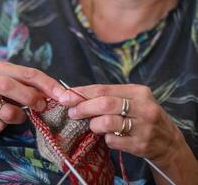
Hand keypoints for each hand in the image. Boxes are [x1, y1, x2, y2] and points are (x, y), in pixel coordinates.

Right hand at [0, 62, 64, 137]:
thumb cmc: (4, 96)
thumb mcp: (19, 87)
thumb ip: (35, 88)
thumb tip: (60, 95)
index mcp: (0, 68)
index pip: (28, 73)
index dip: (48, 84)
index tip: (63, 96)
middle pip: (9, 85)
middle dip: (30, 97)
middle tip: (42, 106)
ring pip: (5, 110)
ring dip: (19, 116)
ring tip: (20, 116)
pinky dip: (6, 126)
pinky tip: (3, 123)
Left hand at [57, 84, 184, 164]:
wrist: (168, 142)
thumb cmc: (142, 117)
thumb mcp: (132, 101)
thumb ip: (108, 97)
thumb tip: (77, 96)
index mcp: (138, 92)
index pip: (103, 89)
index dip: (82, 93)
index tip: (65, 96)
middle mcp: (143, 107)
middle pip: (104, 104)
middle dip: (83, 108)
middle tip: (72, 112)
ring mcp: (143, 127)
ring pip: (106, 123)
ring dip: (94, 125)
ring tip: (94, 126)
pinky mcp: (140, 144)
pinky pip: (112, 140)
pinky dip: (106, 138)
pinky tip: (110, 136)